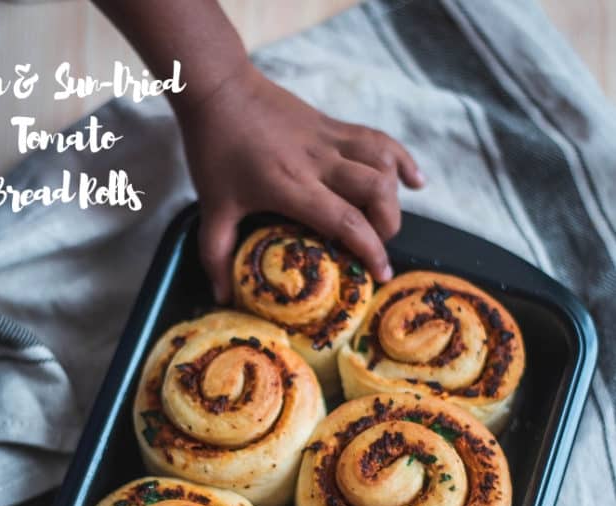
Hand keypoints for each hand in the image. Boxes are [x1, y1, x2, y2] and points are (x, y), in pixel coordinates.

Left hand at [177, 62, 424, 302]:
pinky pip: (378, 139)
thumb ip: (215, 254)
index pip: (347, 221)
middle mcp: (318, 162)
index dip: (371, 250)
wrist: (219, 87)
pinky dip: (401, 159)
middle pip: (376, 191)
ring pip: (383, 162)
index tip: (381, 274)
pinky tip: (414, 180)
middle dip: (387, 225)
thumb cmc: (214, 149)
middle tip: (375, 246)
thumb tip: (220, 296)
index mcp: (292, 186)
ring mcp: (329, 139)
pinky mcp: (333, 124)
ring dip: (394, 194)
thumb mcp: (212, 207)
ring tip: (386, 219)